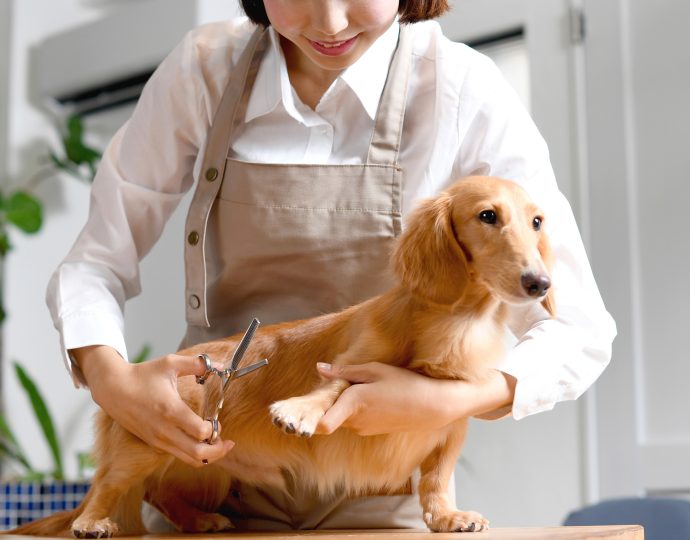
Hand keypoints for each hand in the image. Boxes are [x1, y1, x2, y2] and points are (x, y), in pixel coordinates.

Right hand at [72, 345, 234, 467]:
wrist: (113, 389)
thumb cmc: (142, 375)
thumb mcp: (170, 363)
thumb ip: (196, 364)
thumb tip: (220, 365)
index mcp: (171, 410)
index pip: (200, 432)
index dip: (214, 429)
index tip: (217, 419)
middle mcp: (165, 430)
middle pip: (197, 454)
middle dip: (218, 451)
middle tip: (227, 441)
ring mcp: (158, 439)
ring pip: (188, 460)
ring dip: (207, 456)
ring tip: (218, 444)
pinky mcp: (154, 443)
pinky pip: (179, 456)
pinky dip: (194, 454)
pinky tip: (201, 442)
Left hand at [315, 362, 515, 435]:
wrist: (433, 406)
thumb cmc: (405, 383)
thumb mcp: (375, 370)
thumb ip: (346, 371)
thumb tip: (320, 369)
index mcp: (354, 402)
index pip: (324, 422)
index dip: (310, 420)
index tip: (300, 417)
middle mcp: (355, 420)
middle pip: (329, 412)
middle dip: (330, 400)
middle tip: (339, 382)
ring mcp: (363, 428)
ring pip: (341, 415)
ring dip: (344, 404)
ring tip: (363, 387)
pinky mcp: (371, 431)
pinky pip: (354, 419)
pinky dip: (356, 409)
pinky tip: (374, 398)